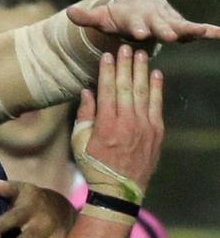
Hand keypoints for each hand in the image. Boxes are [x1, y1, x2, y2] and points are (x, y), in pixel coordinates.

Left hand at [67, 0, 219, 42]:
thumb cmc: (119, 17)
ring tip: (204, 32)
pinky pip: (195, 30)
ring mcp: (168, 21)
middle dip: (164, 29)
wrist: (139, 5)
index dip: (137, 27)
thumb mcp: (103, 19)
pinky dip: (208, 31)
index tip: (139, 33)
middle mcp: (154, 17)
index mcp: (135, 17)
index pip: (136, 23)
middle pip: (160, 24)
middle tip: (169, 35)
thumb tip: (68, 13)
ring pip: (180, 26)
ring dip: (191, 30)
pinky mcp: (179, 27)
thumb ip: (88, 18)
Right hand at [71, 45, 163, 196]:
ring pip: (143, 92)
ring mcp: (144, 127)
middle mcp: (126, 123)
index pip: (107, 90)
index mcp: (106, 125)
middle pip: (127, 86)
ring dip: (142, 71)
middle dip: (125, 64)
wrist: (119, 190)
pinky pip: (157, 105)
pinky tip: (155, 74)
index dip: (107, 70)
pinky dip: (156, 88)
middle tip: (125, 47)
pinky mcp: (156, 132)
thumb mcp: (80, 143)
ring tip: (141, 53)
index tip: (107, 55)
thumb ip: (84, 116)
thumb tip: (87, 92)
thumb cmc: (95, 167)